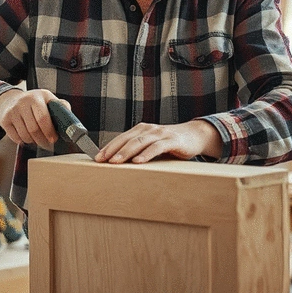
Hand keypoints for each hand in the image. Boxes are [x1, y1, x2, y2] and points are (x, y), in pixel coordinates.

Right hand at [0, 89, 60, 148]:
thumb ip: (60, 106)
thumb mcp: (47, 99)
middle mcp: (24, 101)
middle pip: (34, 129)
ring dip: (33, 142)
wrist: (9, 100)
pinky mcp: (5, 119)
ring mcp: (13, 110)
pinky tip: (27, 137)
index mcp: (39, 96)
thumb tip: (69, 119)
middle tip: (47, 144)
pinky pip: (16, 138)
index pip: (43, 117)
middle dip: (42, 140)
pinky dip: (23, 142)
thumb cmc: (34, 103)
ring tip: (37, 140)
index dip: (49, 131)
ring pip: (25, 135)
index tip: (54, 139)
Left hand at [96, 120, 221, 163]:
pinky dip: (146, 154)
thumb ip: (138, 150)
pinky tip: (138, 161)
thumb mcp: (151, 145)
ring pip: (140, 142)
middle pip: (127, 139)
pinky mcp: (172, 140)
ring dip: (126, 152)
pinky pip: (157, 147)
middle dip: (113, 150)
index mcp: (141, 129)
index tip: (97, 158)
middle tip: (102, 161)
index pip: (121, 138)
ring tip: (116, 161)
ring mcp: (160, 133)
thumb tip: (118, 163)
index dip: (109, 147)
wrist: (194, 136)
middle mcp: (149, 129)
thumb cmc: (169, 143)